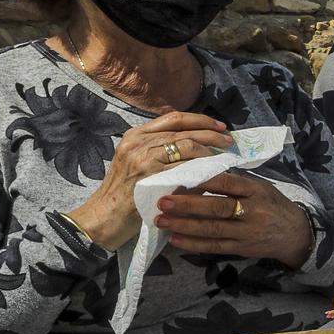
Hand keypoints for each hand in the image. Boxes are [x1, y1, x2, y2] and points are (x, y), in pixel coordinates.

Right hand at [67, 112, 232, 249]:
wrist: (104, 216)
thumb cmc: (125, 192)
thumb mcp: (137, 161)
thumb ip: (160, 150)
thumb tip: (198, 146)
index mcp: (136, 134)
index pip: (174, 118)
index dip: (201, 120)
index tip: (219, 127)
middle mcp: (139, 141)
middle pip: (184, 129)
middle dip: (211, 134)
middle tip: (228, 141)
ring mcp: (143, 158)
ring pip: (187, 146)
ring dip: (209, 151)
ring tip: (223, 158)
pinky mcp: (150, 176)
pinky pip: (184, 168)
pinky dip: (202, 168)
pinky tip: (212, 173)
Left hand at [153, 172, 313, 267]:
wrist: (295, 234)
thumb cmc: (272, 205)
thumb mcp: (260, 188)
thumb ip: (235, 183)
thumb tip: (199, 174)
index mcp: (255, 190)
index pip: (227, 182)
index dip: (203, 180)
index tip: (180, 175)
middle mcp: (251, 211)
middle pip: (217, 207)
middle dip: (188, 204)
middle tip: (163, 201)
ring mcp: (246, 232)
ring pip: (212, 229)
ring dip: (184, 225)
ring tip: (161, 221)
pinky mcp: (241, 248)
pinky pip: (214, 247)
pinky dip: (193, 244)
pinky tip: (175, 240)